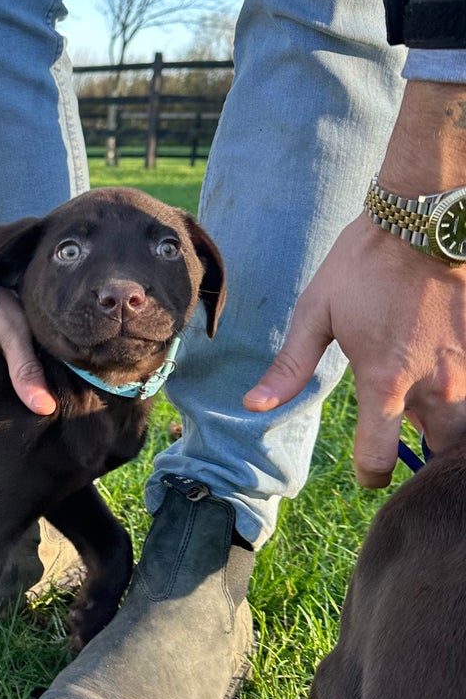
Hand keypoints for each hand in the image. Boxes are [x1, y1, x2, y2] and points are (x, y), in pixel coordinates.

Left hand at [244, 214, 465, 485]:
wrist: (421, 223)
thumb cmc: (362, 266)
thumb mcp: (315, 313)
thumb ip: (290, 367)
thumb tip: (253, 406)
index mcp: (384, 381)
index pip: (379, 458)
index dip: (369, 475)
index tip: (366, 473)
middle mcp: (434, 384)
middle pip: (438, 449)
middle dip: (422, 452)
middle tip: (405, 437)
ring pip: (464, 424)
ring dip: (448, 426)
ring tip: (428, 411)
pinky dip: (462, 393)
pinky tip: (445, 372)